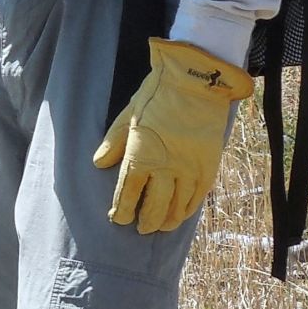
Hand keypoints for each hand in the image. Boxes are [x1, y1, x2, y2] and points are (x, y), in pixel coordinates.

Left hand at [92, 38, 248, 232]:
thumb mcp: (128, 115)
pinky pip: (197, 196)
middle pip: (154, 206)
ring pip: (177, 206)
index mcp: (141, 156)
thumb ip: (114, 142)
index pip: (128, 193)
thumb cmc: (157, 95)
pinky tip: (182, 215)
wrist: (196, 80)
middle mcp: (165, 168)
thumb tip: (99, 163)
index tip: (118, 218)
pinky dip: (189, 209)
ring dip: (167, 220)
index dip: (122, 210)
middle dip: (145, 220)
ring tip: (161, 227)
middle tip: (141, 228)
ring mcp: (188, 168)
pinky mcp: (208, 165)